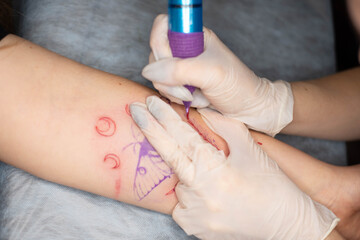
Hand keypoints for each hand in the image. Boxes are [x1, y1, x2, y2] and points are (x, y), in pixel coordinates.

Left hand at [130, 96, 337, 239]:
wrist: (285, 225)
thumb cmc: (272, 185)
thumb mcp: (250, 150)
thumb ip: (224, 127)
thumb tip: (202, 111)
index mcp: (216, 172)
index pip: (183, 138)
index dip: (164, 118)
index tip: (149, 102)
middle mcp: (200, 195)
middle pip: (169, 155)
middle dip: (151, 130)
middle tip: (135, 110)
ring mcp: (194, 215)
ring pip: (179, 182)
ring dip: (187, 172)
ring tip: (214, 177)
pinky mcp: (193, 228)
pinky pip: (181, 203)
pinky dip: (189, 193)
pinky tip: (208, 194)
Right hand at [142, 14, 293, 135]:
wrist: (248, 109)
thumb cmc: (237, 86)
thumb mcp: (210, 73)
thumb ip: (178, 70)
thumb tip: (148, 71)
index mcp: (193, 36)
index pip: (161, 27)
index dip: (160, 45)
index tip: (172, 62)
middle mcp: (184, 50)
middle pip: (155, 56)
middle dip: (168, 77)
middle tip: (189, 88)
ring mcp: (181, 69)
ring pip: (157, 77)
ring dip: (175, 92)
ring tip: (197, 95)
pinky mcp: (180, 86)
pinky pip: (164, 91)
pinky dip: (178, 99)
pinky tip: (196, 100)